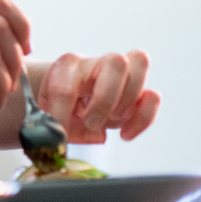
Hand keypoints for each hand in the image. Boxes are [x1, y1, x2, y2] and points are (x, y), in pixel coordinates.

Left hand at [37, 50, 159, 142]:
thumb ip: (54, 125)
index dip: (62, 115)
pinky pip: (153, 97)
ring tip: (109, 121)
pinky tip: (124, 134)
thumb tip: (76, 139)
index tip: (59, 133)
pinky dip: (142, 119)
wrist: (67, 100)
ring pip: (140, 64)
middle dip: (105, 101)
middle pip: (117, 62)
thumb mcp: (48, 114)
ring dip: (126, 103)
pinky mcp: (137, 90)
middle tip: (91, 122)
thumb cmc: (57, 106)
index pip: (66, 87)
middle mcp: (96, 62)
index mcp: (66, 66)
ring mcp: (121, 73)